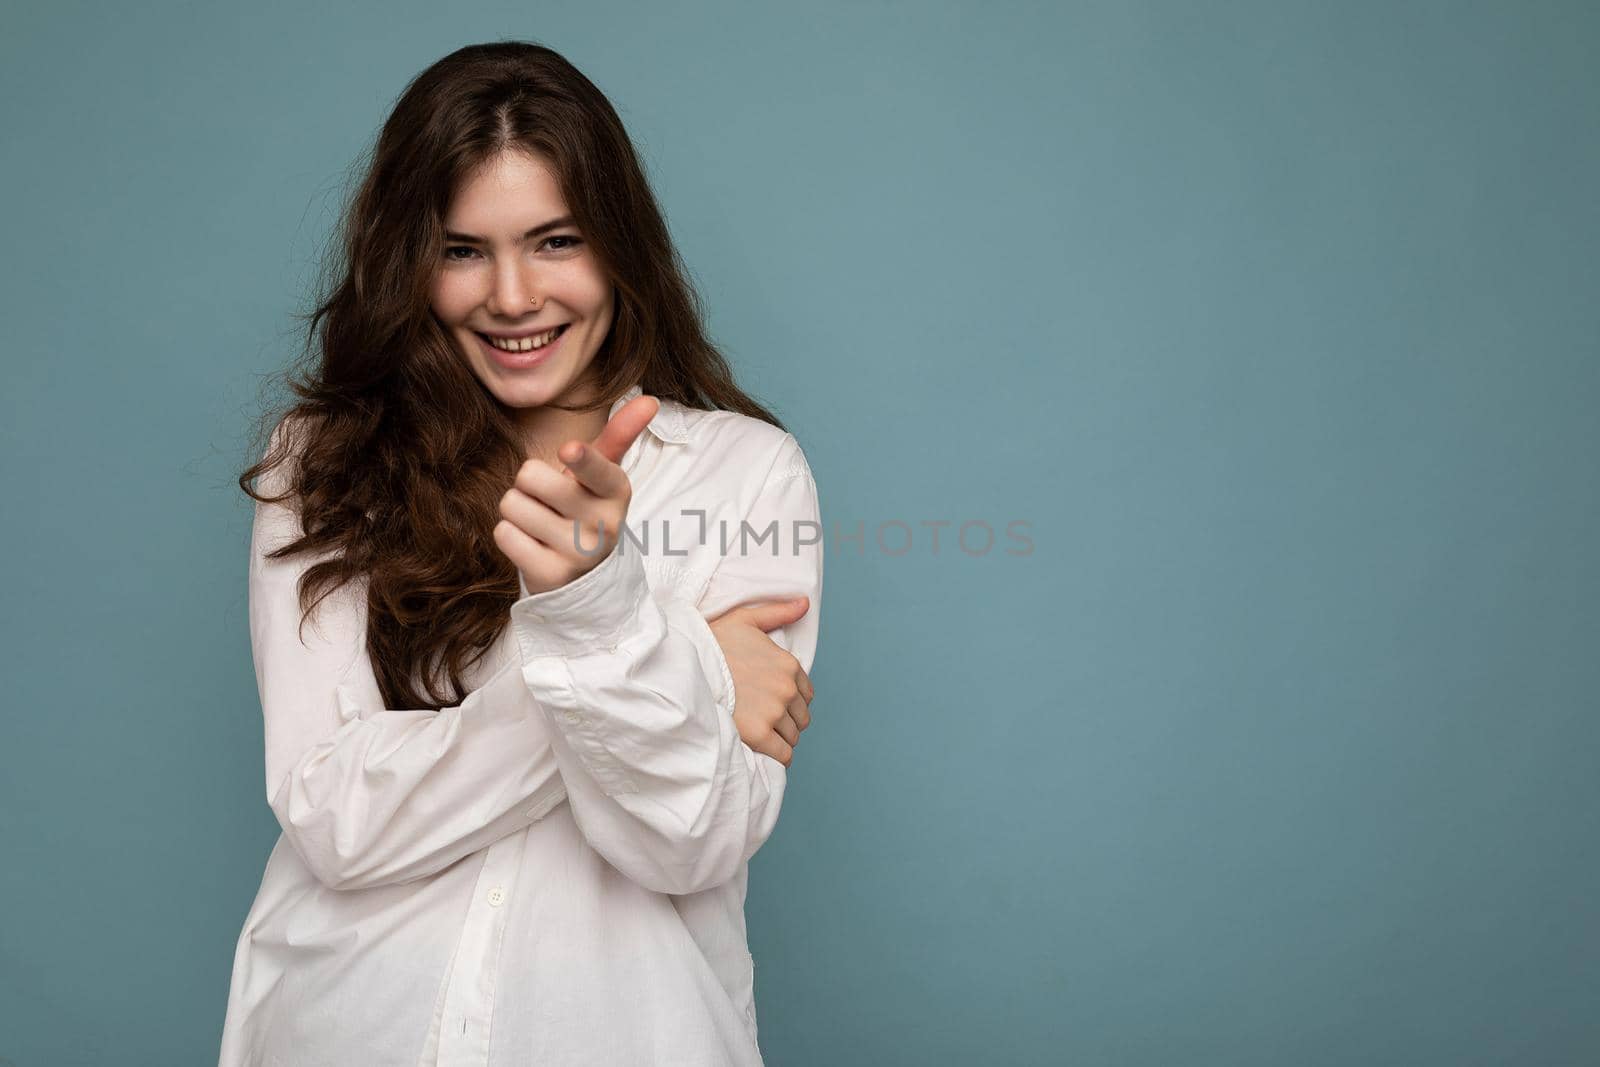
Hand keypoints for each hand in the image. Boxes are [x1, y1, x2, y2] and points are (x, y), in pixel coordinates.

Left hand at [495, 394, 659, 595]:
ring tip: (540, 523)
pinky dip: (510, 535)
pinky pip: (504, 534)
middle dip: (527, 483)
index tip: (569, 450)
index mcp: (617, 491)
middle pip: (530, 476)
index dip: (580, 459)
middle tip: (547, 499)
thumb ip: (620, 435)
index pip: (596, 468)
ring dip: (517, 510)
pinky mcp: (550, 575)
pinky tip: (532, 544)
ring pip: (511, 505)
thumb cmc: (587, 508)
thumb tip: (651, 400)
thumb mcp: (604, 475)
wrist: (587, 575)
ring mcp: (578, 553)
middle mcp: (603, 524)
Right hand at [708, 597, 814, 766]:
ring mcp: (774, 712)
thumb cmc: (711, 641)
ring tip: (757, 733)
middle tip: (762, 719)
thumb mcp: (745, 619)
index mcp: (789, 665)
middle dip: (786, 721)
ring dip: (779, 738)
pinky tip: (763, 751)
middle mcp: (787, 689)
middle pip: (801, 718)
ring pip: (792, 737)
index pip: (806, 694)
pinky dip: (777, 756)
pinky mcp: (759, 734)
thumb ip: (778, 612)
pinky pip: (783, 755)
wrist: (684, 664)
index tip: (771, 702)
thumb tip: (804, 603)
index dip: (790, 701)